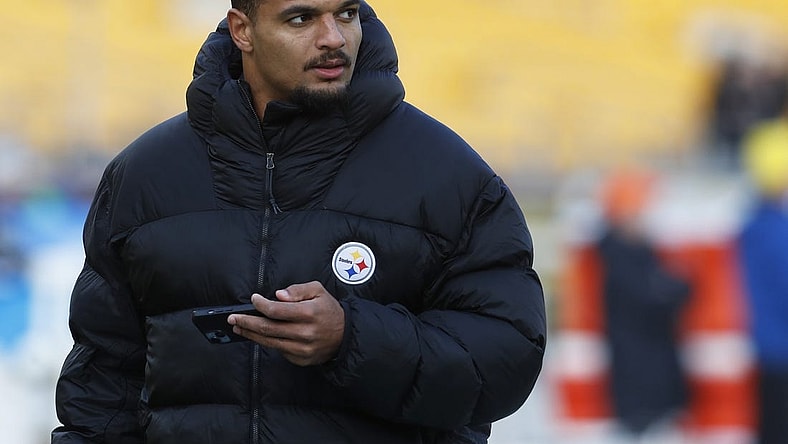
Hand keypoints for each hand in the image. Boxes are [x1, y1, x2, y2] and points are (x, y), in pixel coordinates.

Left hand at [227, 281, 344, 365]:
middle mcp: (305, 333)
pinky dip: (268, 342)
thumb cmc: (329, 310)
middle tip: (233, 318)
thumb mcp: (318, 291)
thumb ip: (298, 290)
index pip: (277, 310)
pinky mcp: (301, 359)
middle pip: (268, 328)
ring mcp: (303, 349)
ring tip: (239, 327)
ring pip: (269, 342)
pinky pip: (279, 350)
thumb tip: (278, 295)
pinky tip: (260, 335)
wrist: (345, 336)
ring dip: (251, 334)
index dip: (261, 305)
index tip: (253, 299)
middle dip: (247, 322)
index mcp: (309, 313)